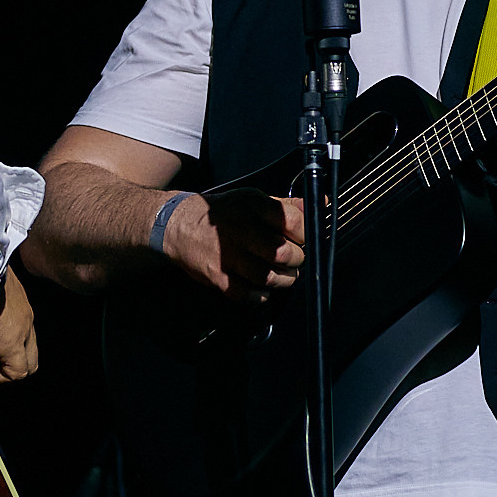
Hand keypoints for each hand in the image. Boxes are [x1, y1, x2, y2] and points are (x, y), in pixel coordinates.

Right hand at [161, 189, 304, 303]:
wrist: (176, 225)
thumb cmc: (221, 215)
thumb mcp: (251, 200)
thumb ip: (285, 206)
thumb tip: (319, 205)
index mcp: (252, 206)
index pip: (293, 221)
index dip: (305, 234)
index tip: (303, 238)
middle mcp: (240, 229)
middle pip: (284, 253)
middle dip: (296, 260)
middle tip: (293, 259)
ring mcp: (228, 255)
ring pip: (269, 277)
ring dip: (283, 280)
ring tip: (282, 274)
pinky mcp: (217, 277)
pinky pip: (248, 295)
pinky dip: (261, 295)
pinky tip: (262, 288)